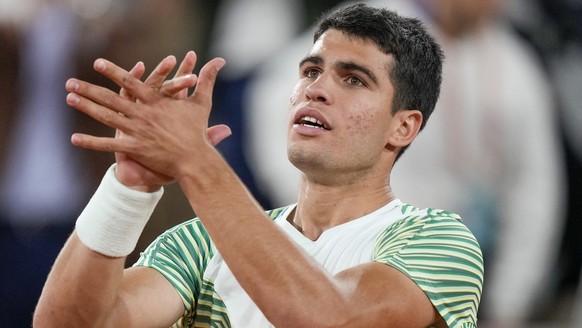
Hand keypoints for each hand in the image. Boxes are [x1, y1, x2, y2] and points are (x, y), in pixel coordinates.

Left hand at [66, 53, 229, 189]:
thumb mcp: (202, 103)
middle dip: (89, 89)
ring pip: (106, 117)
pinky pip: (108, 145)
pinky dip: (90, 142)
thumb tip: (219, 61)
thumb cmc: (198, 132)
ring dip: (86, 107)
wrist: (195, 159)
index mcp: (156, 102)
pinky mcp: (134, 148)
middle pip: (111, 98)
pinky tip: (73, 138)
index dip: (113, 72)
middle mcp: (143, 114)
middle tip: (71, 82)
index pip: (130, 83)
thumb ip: (206, 80)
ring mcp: (137, 131)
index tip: (97, 63)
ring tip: (69, 98)